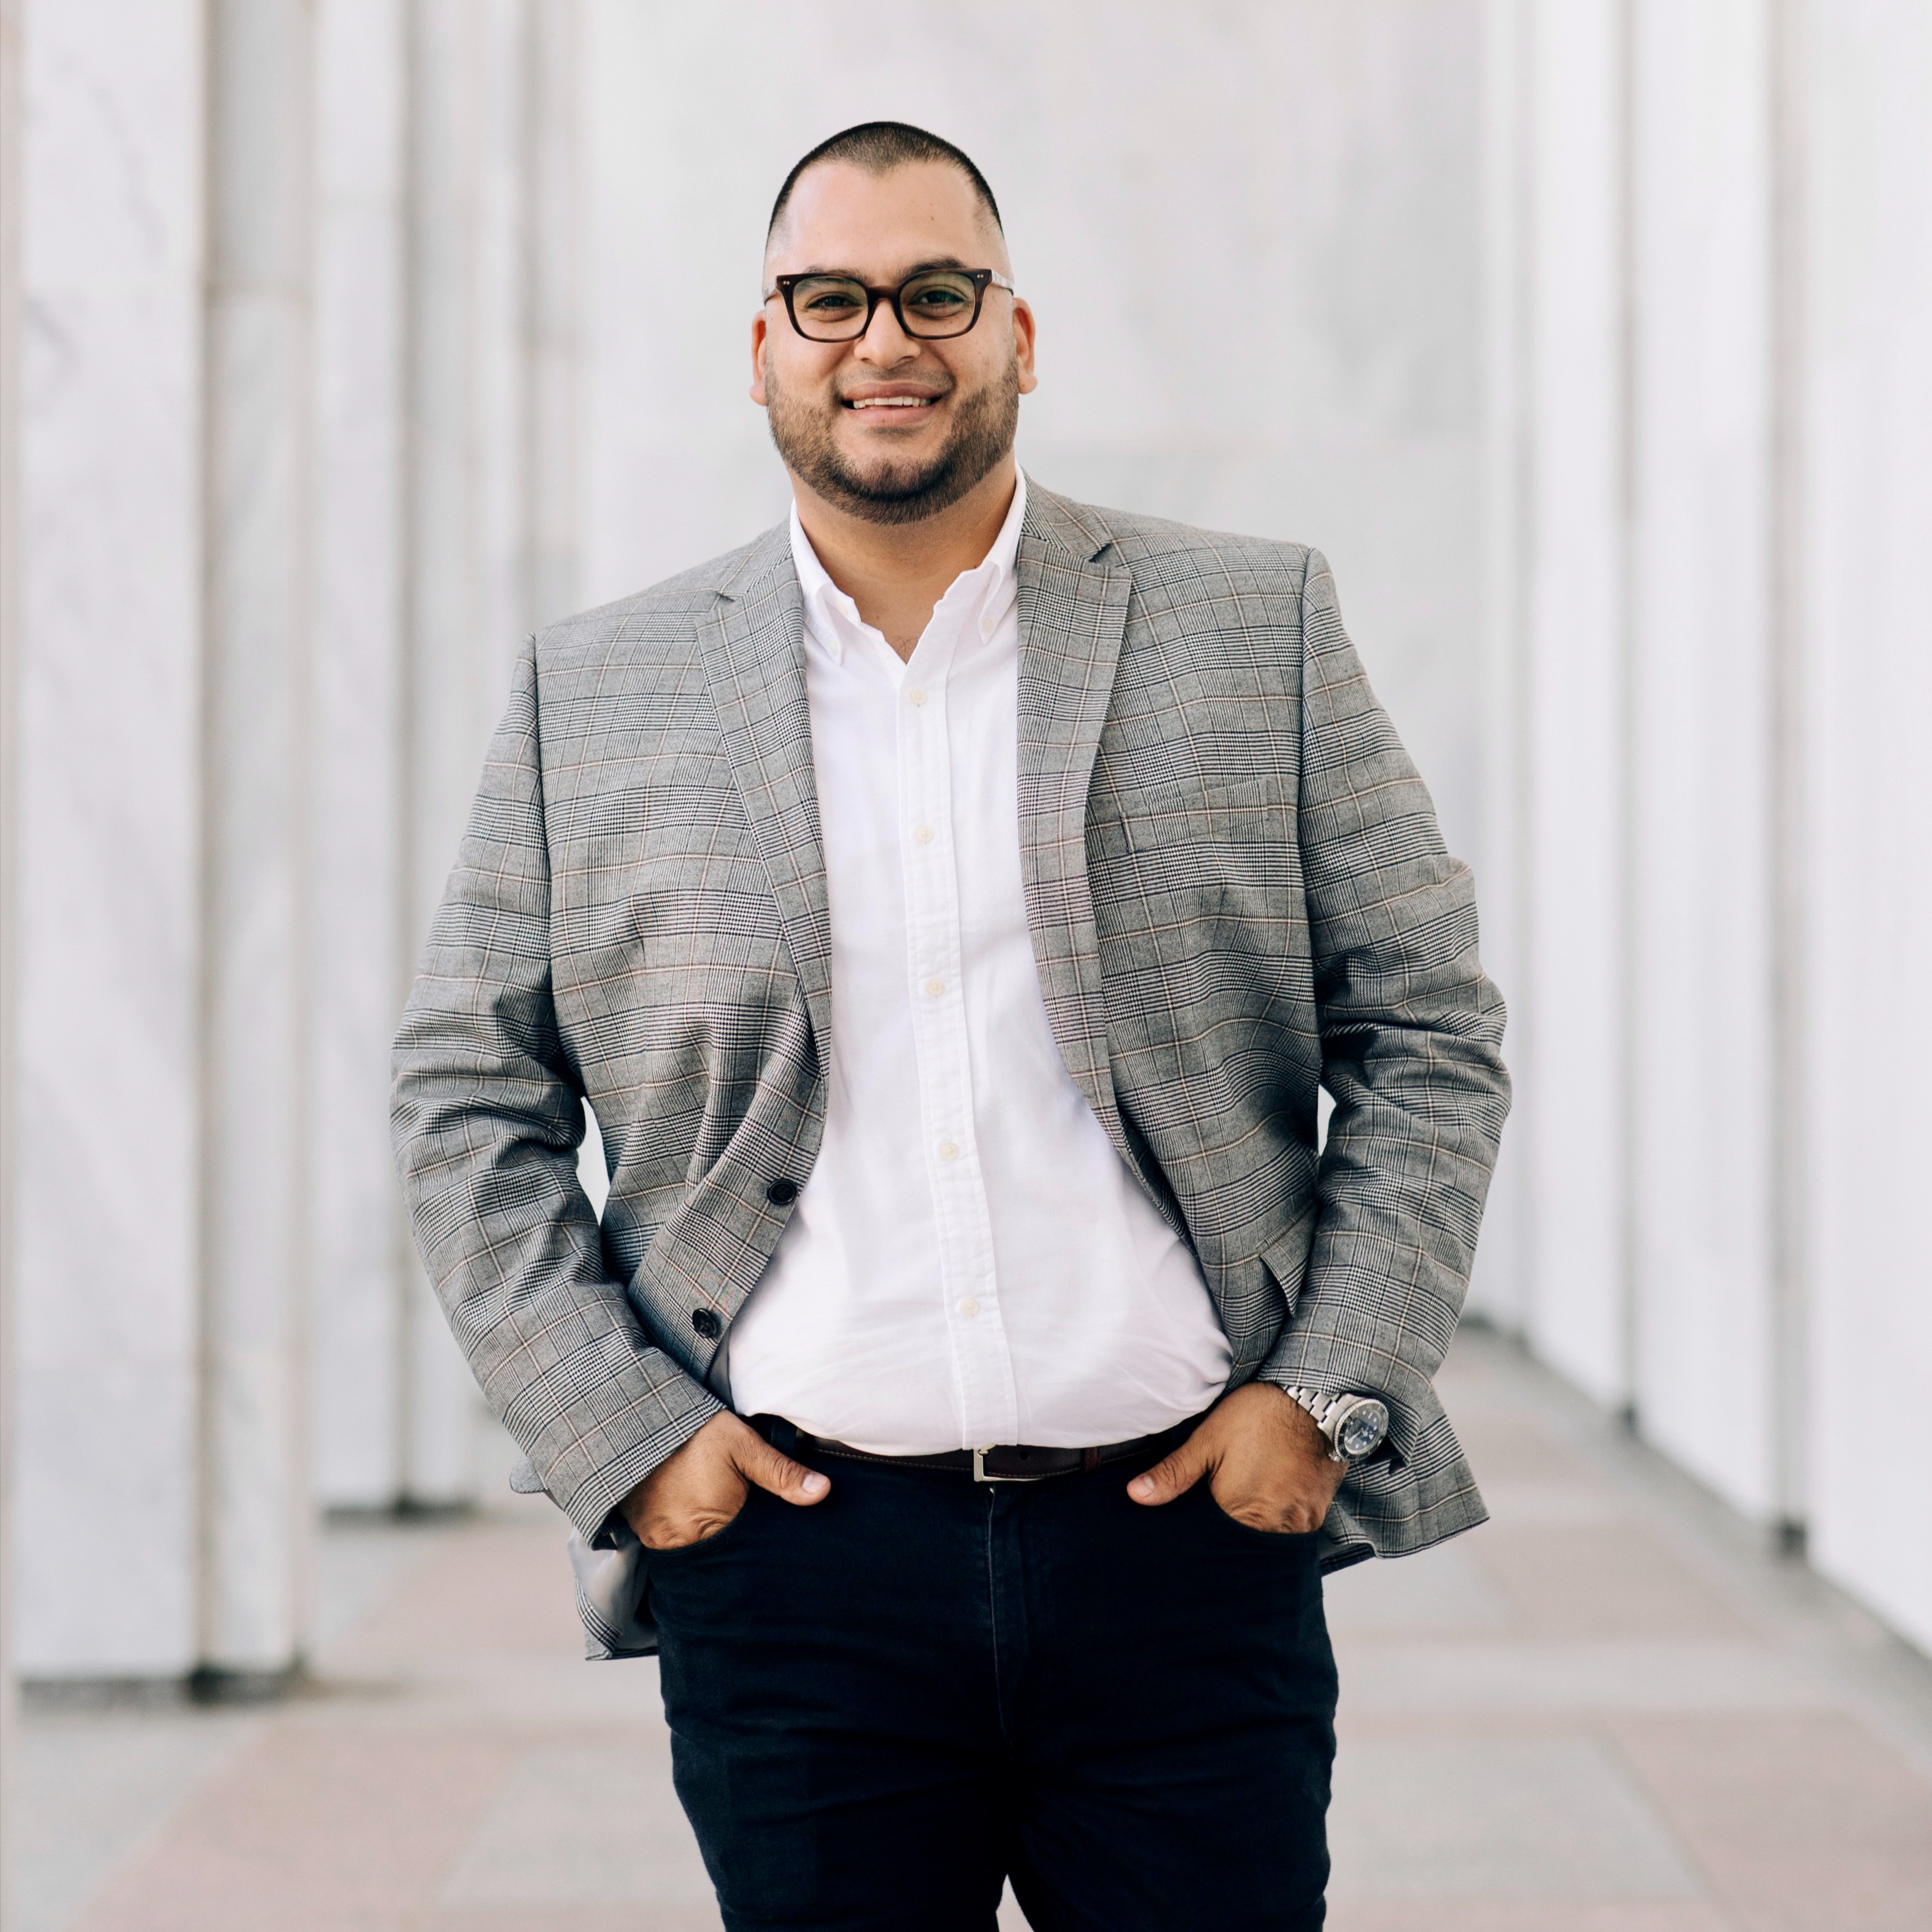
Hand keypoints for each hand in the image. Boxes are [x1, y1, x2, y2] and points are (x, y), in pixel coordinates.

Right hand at [620, 1412, 828, 1550]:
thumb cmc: (696, 1432)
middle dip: (734, 1552)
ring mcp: (657, 1539)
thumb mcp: (743, 1445)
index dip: (758, 1548)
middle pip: (717, 1560)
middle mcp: (680, 1542)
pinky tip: (697, 1521)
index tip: (768, 1541)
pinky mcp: (641, 1530)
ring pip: (694, 1555)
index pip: (744, 1555)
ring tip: (723, 1527)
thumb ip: (781, 1473)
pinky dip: (686, 1537)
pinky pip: (670, 1546)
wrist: (639, 1418)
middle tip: (745, 1532)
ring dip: (709, 1544)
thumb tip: (822, 1492)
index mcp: (710, 1526)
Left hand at [1127, 1382, 1344, 1532]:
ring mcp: (1302, 1523)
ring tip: (1249, 1499)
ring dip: (1257, 1527)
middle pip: (1244, 1545)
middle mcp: (1276, 1526)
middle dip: (1230, 1534)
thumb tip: (1136, 1495)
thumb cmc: (1259, 1415)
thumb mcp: (1209, 1439)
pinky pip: (1295, 1530)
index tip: (1201, 1520)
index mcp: (1242, 1513)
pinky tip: (1272, 1496)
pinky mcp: (1319, 1513)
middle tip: (1224, 1505)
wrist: (1315, 1397)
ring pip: (1271, 1540)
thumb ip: (1174, 1473)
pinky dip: (1280, 1519)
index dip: (1204, 1534)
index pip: (1215, 1544)